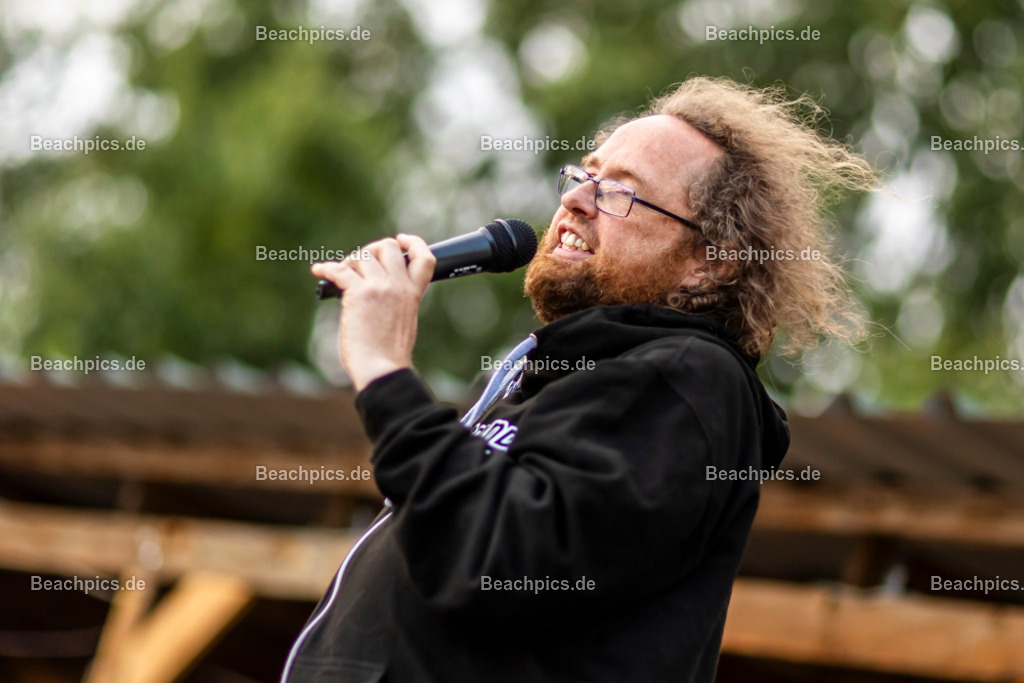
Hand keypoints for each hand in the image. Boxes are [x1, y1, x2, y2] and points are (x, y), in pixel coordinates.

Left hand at [311, 234, 434, 390]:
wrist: (381, 368)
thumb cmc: (388, 353)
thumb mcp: (404, 321)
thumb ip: (396, 300)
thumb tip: (371, 287)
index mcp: (413, 293)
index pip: (424, 257)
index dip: (413, 242)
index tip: (401, 238)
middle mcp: (399, 286)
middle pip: (388, 247)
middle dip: (371, 250)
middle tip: (360, 264)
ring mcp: (380, 288)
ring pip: (362, 256)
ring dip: (348, 262)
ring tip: (341, 275)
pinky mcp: (359, 294)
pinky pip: (339, 270)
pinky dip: (326, 268)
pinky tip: (319, 270)